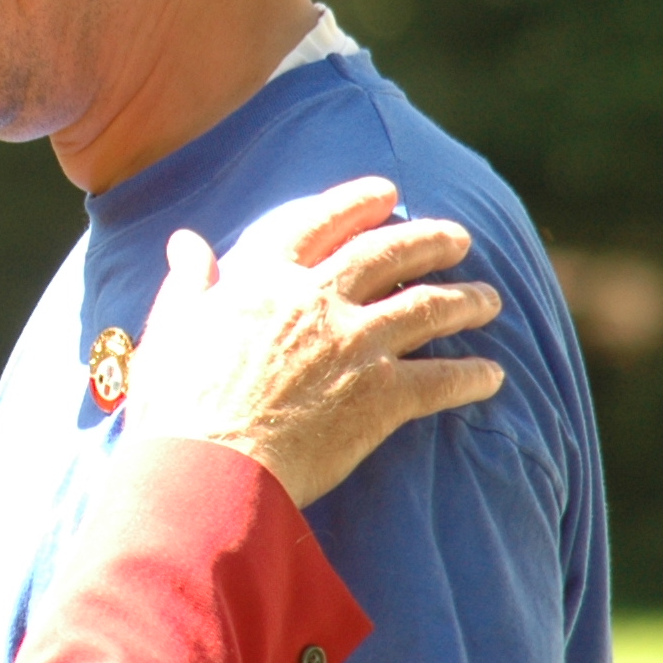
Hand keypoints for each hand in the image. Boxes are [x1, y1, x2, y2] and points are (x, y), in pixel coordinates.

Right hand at [120, 178, 503, 508]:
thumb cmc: (175, 408)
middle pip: (387, 252)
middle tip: (458, 238)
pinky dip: (470, 376)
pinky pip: (440, 380)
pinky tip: (492, 375)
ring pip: (426, 307)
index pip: (318, 222)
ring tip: (489, 298)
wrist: (206, 471)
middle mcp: (315, 299)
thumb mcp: (170, 331)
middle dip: (429, 240)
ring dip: (464, 300)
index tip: (385, 191)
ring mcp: (353, 345)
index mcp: (261, 278)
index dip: (355, 202)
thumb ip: (187, 283)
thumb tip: (186, 242)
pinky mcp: (379, 398)